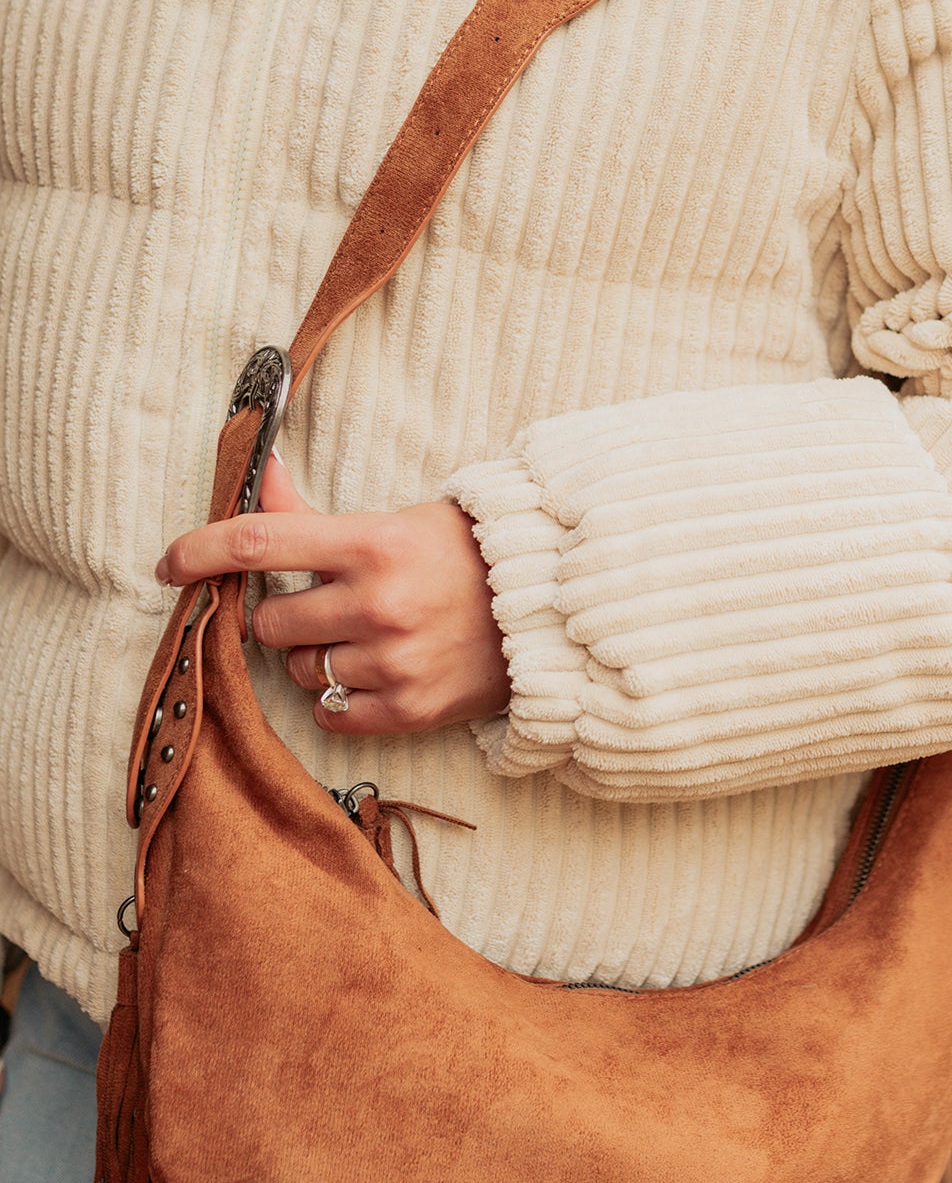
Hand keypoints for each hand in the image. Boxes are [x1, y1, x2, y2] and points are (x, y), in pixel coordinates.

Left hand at [155, 455, 510, 734]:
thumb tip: (254, 468)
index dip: (199, 551)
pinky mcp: (410, 710)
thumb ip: (311, 515)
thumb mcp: (392, 520)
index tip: (170, 565)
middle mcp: (378, 604)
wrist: (550, 608)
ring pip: (302, 669)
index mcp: (372, 544)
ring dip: (316, 656)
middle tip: (323, 603)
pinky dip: (343, 696)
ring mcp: (393, 662)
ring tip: (365, 637)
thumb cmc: (466, 556)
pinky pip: (334, 713)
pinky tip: (377, 671)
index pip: (258, 542)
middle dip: (283, 613)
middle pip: (270, 621)